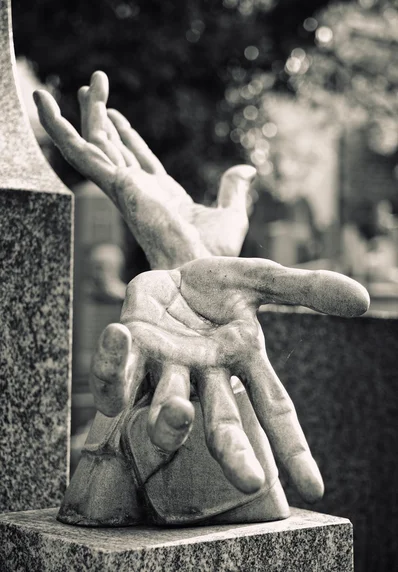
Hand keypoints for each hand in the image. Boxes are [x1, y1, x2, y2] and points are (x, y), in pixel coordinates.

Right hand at [33, 71, 255, 268]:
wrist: (203, 268)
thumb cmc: (216, 253)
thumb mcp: (231, 213)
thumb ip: (232, 188)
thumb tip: (248, 169)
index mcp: (159, 193)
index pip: (137, 157)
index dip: (126, 135)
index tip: (117, 115)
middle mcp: (137, 188)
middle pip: (113, 145)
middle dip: (102, 116)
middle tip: (92, 87)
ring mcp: (124, 186)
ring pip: (96, 142)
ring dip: (88, 112)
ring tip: (85, 84)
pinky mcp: (116, 185)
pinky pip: (81, 152)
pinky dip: (61, 129)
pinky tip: (45, 105)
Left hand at [91, 256, 368, 499]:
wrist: (176, 269)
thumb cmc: (224, 284)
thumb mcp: (263, 278)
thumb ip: (306, 289)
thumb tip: (364, 299)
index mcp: (243, 362)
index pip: (275, 408)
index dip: (294, 446)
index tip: (314, 488)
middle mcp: (206, 375)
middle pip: (221, 421)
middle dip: (231, 449)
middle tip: (247, 480)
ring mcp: (167, 367)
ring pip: (167, 404)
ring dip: (170, 414)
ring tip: (179, 413)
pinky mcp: (133, 351)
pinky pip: (120, 369)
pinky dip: (115, 362)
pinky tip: (119, 336)